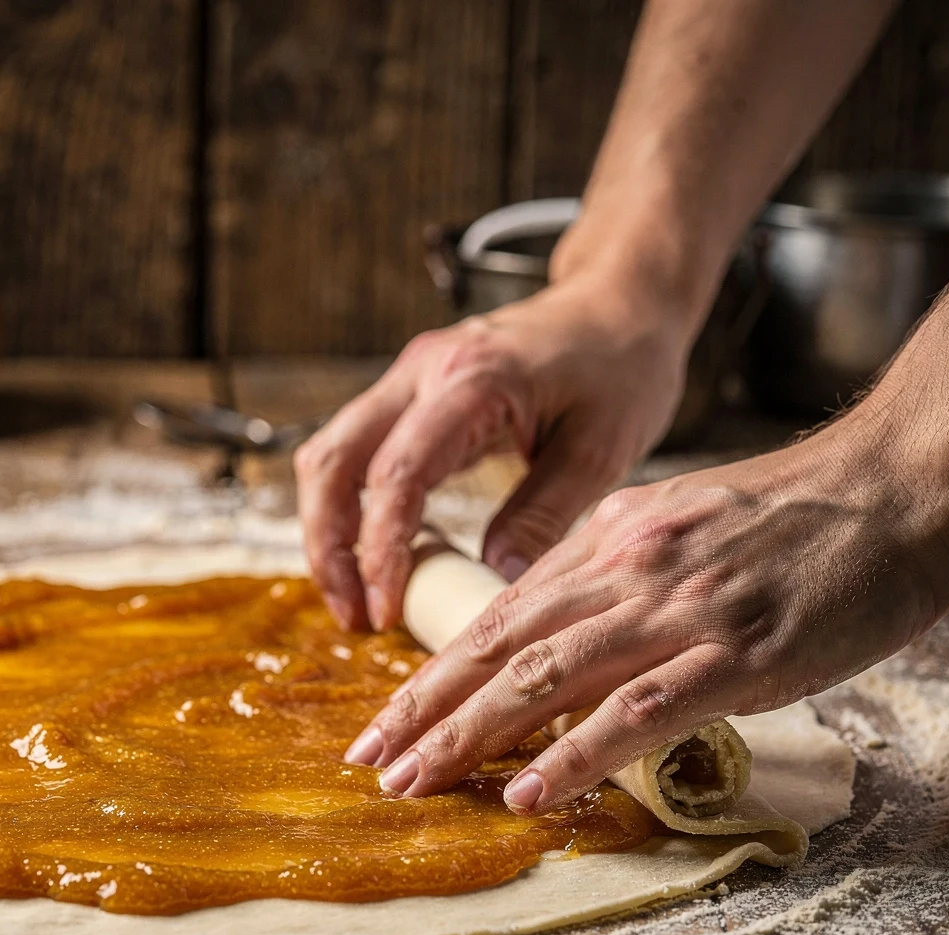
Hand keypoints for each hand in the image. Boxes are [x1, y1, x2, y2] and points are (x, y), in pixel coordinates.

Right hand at [293, 273, 692, 632]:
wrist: (619, 304)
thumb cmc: (620, 367)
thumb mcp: (601, 450)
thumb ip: (543, 516)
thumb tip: (494, 589)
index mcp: (472, 380)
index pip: (396, 473)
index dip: (380, 550)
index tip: (386, 611)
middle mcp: (423, 371)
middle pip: (333, 460)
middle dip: (328, 545)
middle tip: (355, 615)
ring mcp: (408, 377)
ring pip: (330, 455)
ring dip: (328, 529)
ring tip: (357, 597)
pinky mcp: (409, 393)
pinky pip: (354, 451)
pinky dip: (351, 507)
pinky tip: (377, 556)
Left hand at [342, 427, 948, 812]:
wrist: (899, 486)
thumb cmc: (798, 515)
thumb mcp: (680, 523)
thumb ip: (615, 572)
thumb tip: (557, 622)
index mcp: (608, 543)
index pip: (496, 616)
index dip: (433, 674)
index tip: (387, 721)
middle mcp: (626, 572)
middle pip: (499, 648)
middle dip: (425, 711)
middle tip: (370, 763)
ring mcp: (679, 613)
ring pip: (546, 678)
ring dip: (472, 735)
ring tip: (417, 781)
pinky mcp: (737, 655)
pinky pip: (636, 711)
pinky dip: (575, 755)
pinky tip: (530, 791)